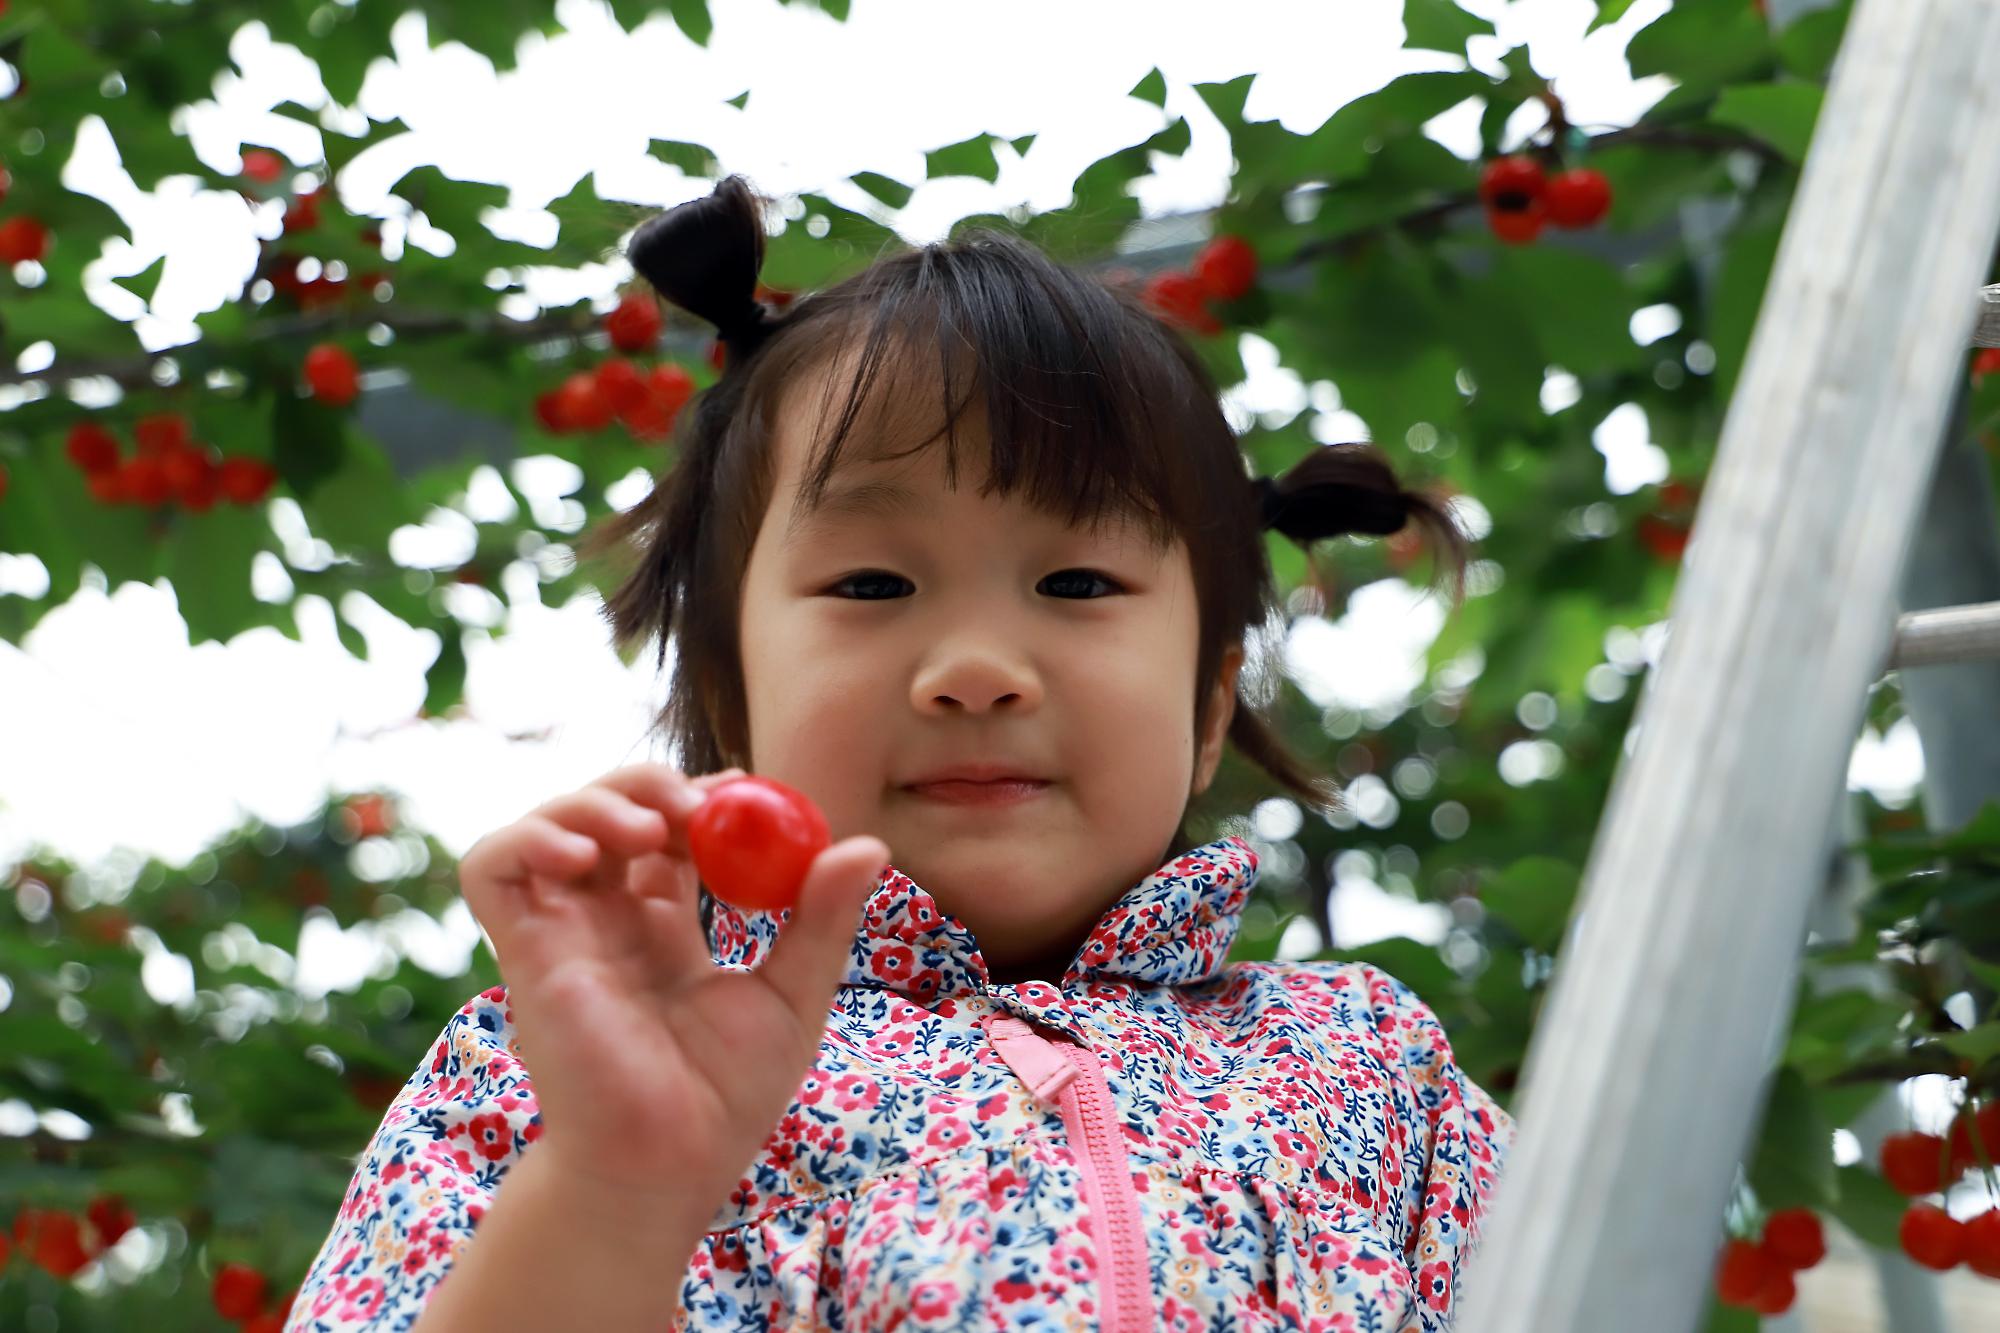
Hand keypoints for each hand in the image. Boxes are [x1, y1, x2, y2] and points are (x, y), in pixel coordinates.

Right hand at [456, 763, 889, 1222]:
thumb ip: (822, 918)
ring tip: (650, 829)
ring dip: (595, 801)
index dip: (700, 800)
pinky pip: (493, 869)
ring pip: (551, 823)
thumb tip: (870, 844)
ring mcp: (563, 933)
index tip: (743, 792)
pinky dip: (527, 837)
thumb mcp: (794, 993)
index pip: (670, 834)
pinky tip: (586, 852)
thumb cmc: (724, 1096)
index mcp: (664, 929)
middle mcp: (608, 922)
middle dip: (649, 786)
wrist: (668, 1166)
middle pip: (611, 813)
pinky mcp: (524, 951)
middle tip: (699, 806)